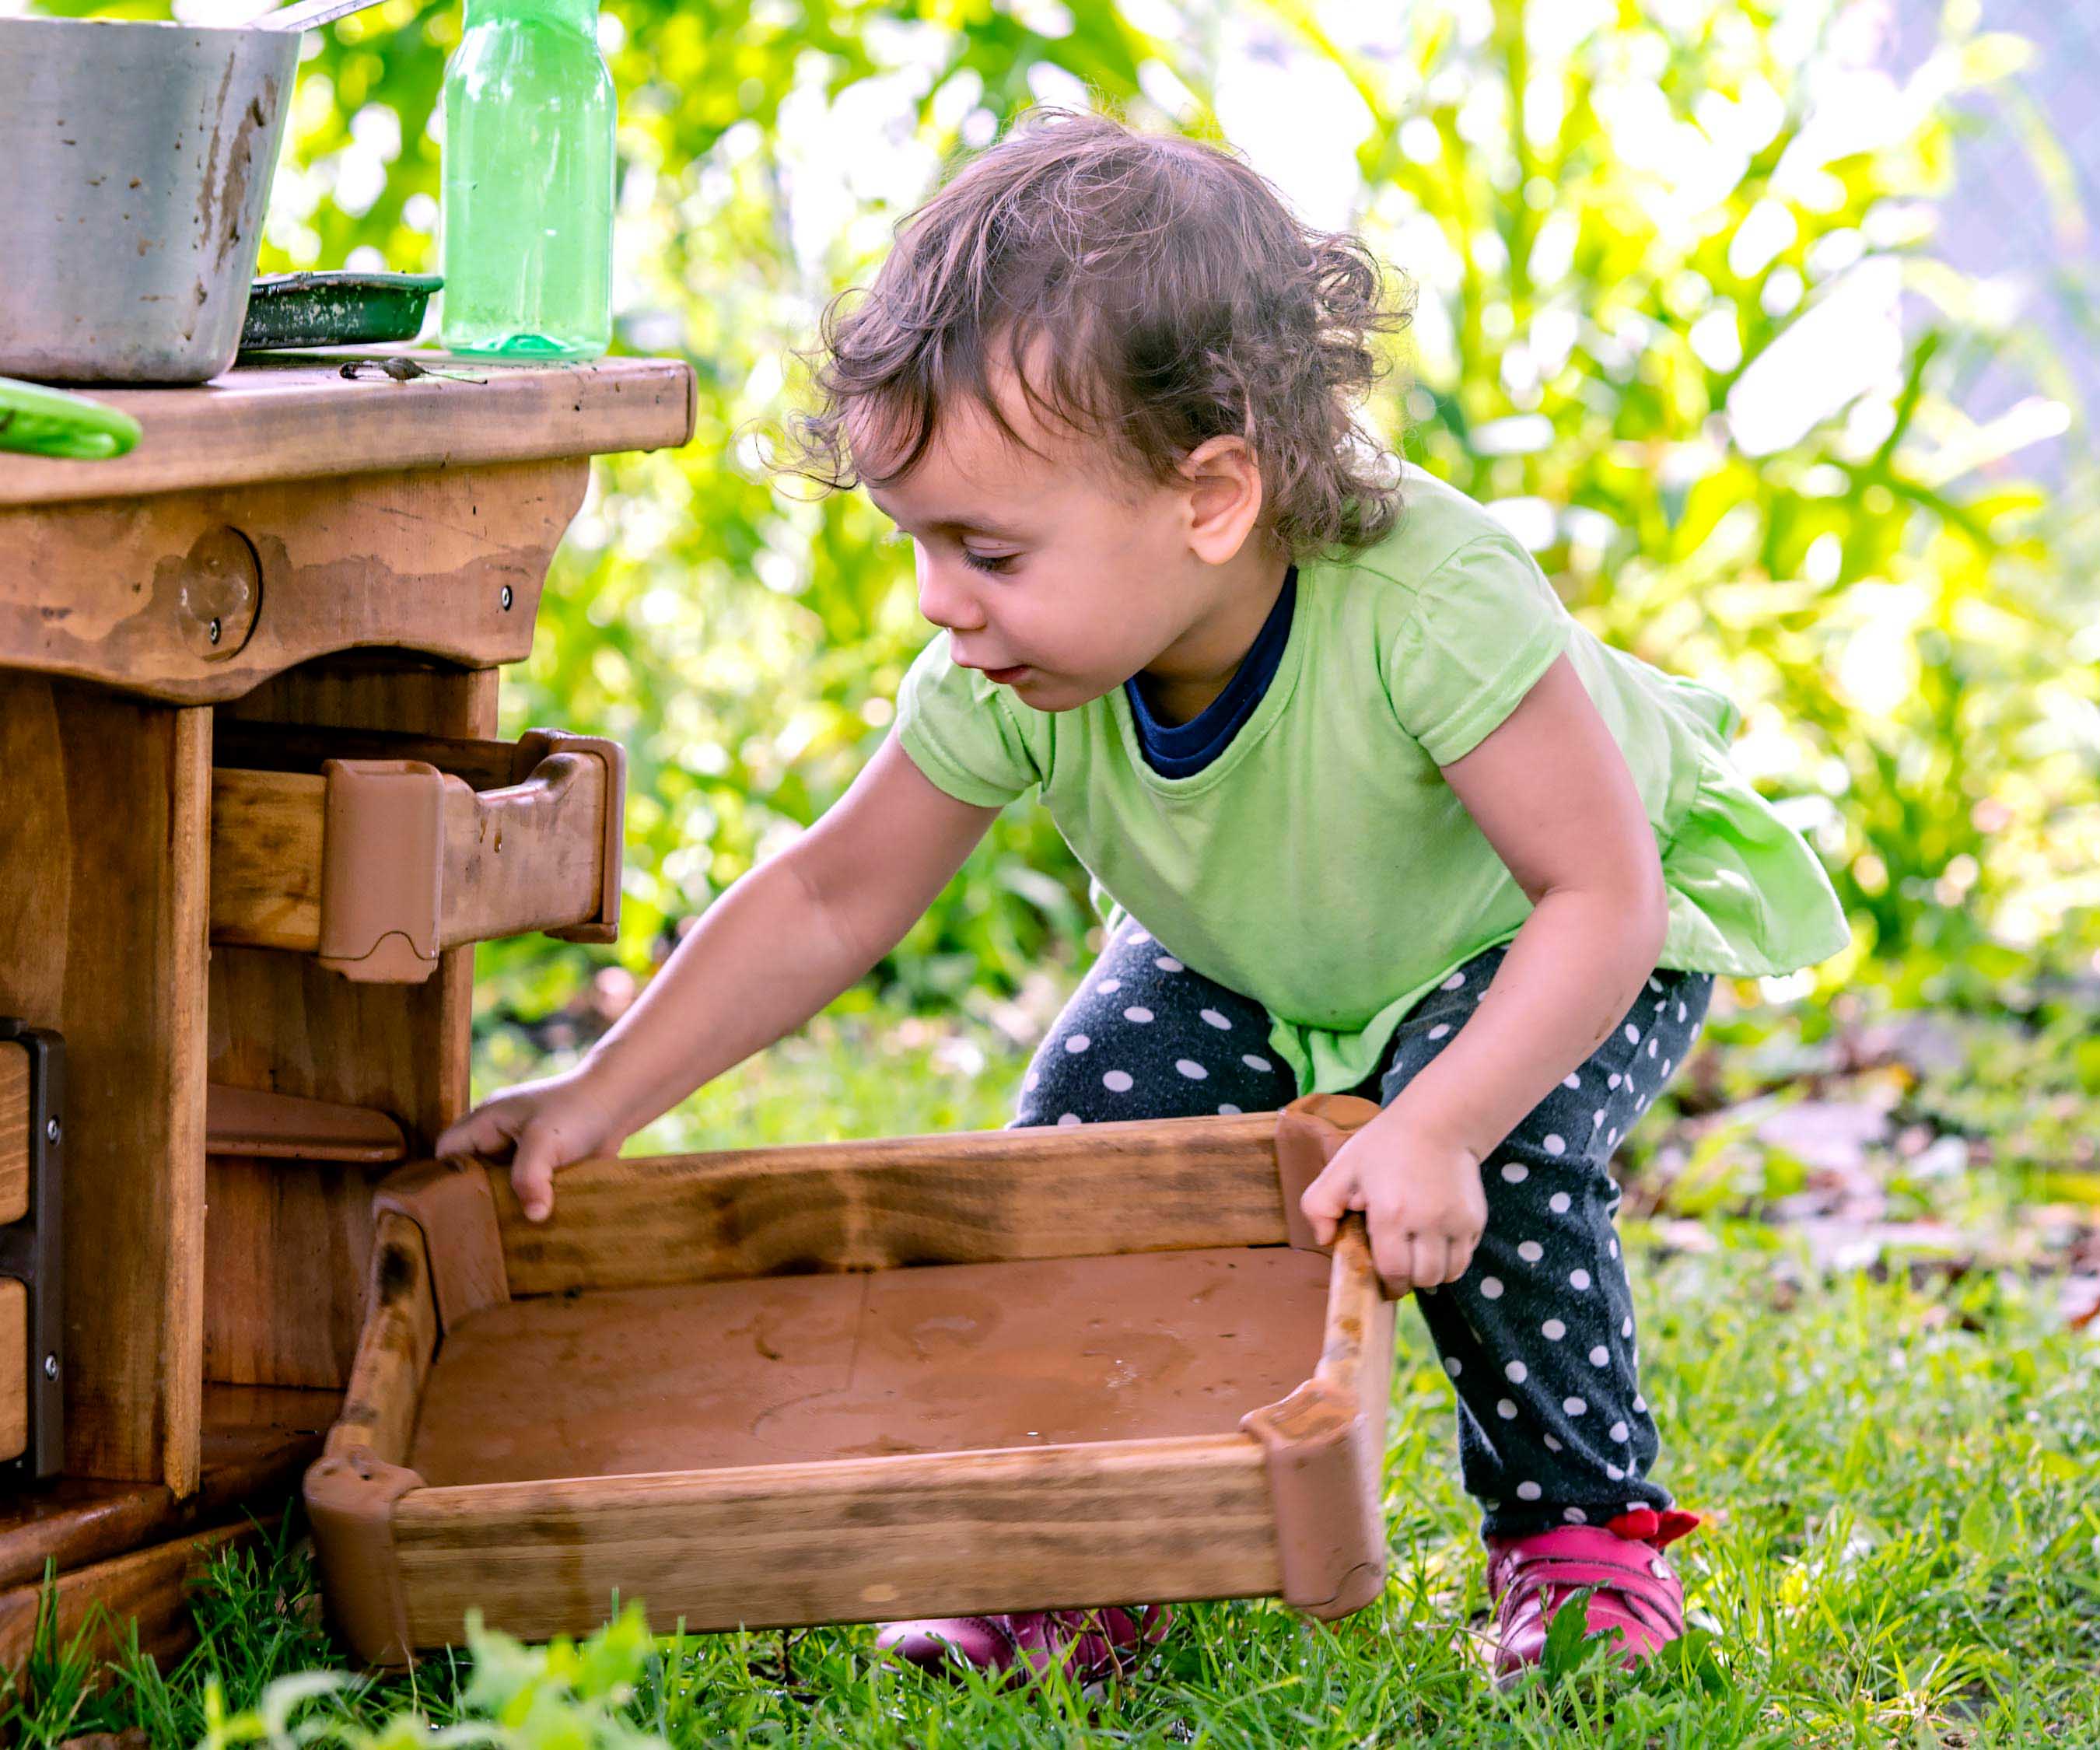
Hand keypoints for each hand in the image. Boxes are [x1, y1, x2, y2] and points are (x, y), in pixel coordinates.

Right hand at [433, 1067, 628, 1222]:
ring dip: (504, 1203)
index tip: (452, 1208)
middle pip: (470, 1172)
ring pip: (498, 1183)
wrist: (620, 1101)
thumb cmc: (578, 1110)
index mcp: (486, 1120)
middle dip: (475, 1197)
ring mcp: (521, 1150)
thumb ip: (530, 1177)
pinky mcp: (543, 1165)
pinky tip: (531, 1223)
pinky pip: (525, 1187)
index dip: (444, 1178)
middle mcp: (498, 1135)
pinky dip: (527, 1202)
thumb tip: (533, 1216)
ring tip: (502, 1231)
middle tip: (479, 1228)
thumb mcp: (545, 1141)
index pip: (447, 1151)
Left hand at [1299, 1118, 1487, 1298]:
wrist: (1438, 1122)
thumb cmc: (1385, 1146)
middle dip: (1409, 1280)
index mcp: (1391, 1213)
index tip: (1382, 1281)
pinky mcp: (1475, 1218)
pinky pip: (1466, 1256)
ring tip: (1418, 1256)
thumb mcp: (1342, 1167)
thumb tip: (1325, 1240)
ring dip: (1432, 1272)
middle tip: (1399, 1266)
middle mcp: (1428, 1221)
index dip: (1387, 1283)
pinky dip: (1452, 1258)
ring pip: (1449, 1273)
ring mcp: (1457, 1221)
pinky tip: (1436, 1240)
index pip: (1394, 1272)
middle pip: (1424, 1278)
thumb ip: (1319, 1206)